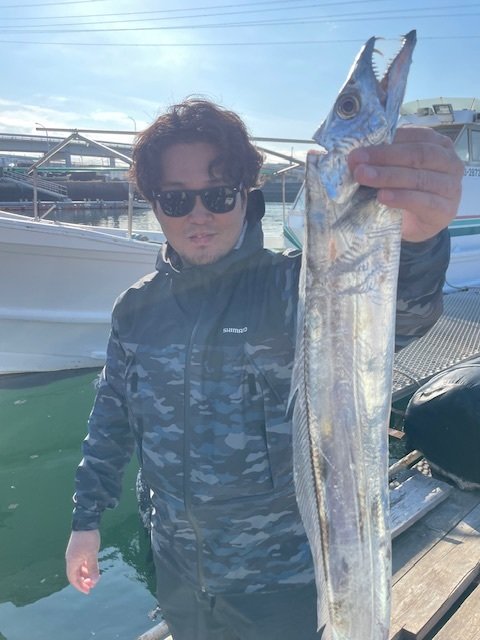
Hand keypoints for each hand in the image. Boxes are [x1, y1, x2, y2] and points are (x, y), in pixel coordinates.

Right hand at [65, 529, 100, 593]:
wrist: (86, 521)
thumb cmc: (88, 539)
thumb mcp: (92, 554)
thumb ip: (93, 568)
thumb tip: (93, 582)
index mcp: (72, 561)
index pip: (73, 579)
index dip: (80, 586)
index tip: (88, 591)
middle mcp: (71, 559)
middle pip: (76, 575)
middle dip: (84, 581)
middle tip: (93, 585)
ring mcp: (74, 554)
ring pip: (79, 568)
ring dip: (86, 574)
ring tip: (95, 578)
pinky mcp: (78, 550)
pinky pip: (81, 562)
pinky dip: (87, 567)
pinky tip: (93, 569)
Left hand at [348, 127, 463, 241]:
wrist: (412, 226)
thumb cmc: (403, 191)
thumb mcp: (393, 170)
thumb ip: (382, 159)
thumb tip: (355, 155)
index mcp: (438, 145)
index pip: (414, 137)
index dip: (385, 143)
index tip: (357, 151)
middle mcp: (450, 162)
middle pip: (417, 155)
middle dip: (384, 158)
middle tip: (357, 165)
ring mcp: (451, 187)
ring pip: (419, 177)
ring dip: (388, 177)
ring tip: (364, 177)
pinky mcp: (446, 210)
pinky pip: (424, 202)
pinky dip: (401, 198)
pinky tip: (383, 197)